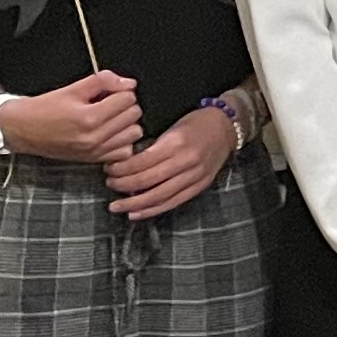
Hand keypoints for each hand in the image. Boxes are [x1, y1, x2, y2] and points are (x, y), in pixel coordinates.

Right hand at [5, 72, 143, 165]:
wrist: (21, 130)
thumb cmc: (43, 109)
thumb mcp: (71, 89)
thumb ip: (102, 82)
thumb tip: (128, 83)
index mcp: (89, 118)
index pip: (127, 99)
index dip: (121, 90)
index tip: (111, 90)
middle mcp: (94, 137)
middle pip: (133, 115)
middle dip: (125, 104)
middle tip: (110, 101)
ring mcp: (95, 151)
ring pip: (134, 134)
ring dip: (127, 123)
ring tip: (112, 117)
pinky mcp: (94, 160)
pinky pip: (125, 151)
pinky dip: (122, 141)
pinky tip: (111, 133)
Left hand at [105, 99, 239, 222]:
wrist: (227, 127)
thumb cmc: (196, 123)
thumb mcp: (172, 127)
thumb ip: (152, 146)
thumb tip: (126, 163)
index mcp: (176, 143)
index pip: (141, 162)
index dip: (121, 169)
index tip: (109, 168)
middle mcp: (185, 162)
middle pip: (147, 181)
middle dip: (123, 185)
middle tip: (109, 183)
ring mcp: (194, 177)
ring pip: (158, 196)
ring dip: (134, 203)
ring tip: (116, 206)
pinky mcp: (199, 187)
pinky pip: (172, 202)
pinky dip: (152, 210)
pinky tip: (136, 214)